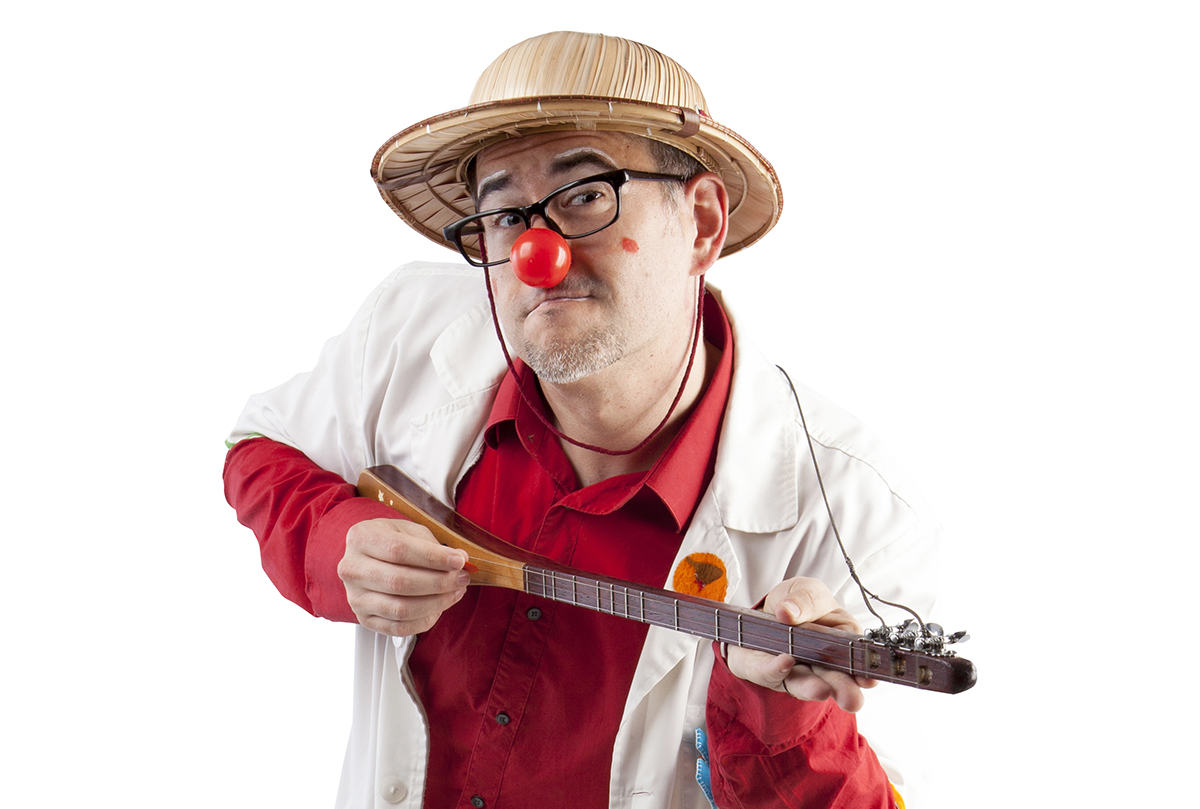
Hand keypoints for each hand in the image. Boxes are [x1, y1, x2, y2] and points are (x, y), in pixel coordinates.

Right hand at [337, 518, 470, 635]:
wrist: (369, 557)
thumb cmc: (391, 540)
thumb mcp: (409, 530)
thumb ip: (433, 544)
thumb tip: (459, 560)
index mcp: (361, 538)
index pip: (399, 550)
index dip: (433, 558)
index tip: (458, 561)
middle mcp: (352, 569)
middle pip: (400, 582)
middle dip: (439, 582)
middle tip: (461, 578)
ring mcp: (355, 597)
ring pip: (400, 609)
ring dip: (436, 602)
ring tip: (455, 592)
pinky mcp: (364, 618)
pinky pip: (398, 628)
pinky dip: (425, 620)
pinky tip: (438, 607)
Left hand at [725, 577, 875, 712]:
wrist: (763, 610)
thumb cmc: (795, 603)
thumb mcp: (806, 591)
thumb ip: (806, 599)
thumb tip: (788, 611)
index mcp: (840, 642)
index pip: (855, 660)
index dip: (863, 671)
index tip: (868, 679)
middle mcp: (820, 663)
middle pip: (834, 679)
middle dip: (844, 690)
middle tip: (853, 701)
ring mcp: (794, 671)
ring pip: (805, 684)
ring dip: (812, 688)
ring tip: (821, 690)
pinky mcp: (767, 672)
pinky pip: (771, 673)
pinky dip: (777, 669)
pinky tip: (785, 662)